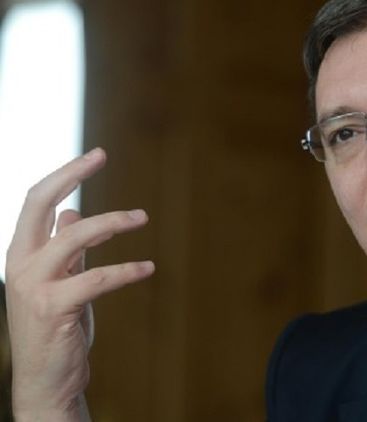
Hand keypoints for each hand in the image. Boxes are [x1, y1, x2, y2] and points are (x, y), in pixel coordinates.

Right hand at [4, 148, 154, 420]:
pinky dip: (126, 270)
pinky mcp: (53, 309)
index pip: (35, 201)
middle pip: (37, 203)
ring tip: (143, 217)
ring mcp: (33, 286)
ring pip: (73, 235)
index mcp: (21, 254)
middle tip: (101, 154)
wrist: (46, 382)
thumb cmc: (56, 329)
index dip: (64, 174)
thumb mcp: (61, 281)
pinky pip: (97, 279)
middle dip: (69, 174)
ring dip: (112, 222)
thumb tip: (74, 211)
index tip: (96, 154)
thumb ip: (67, 249)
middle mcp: (21, 264)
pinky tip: (148, 268)